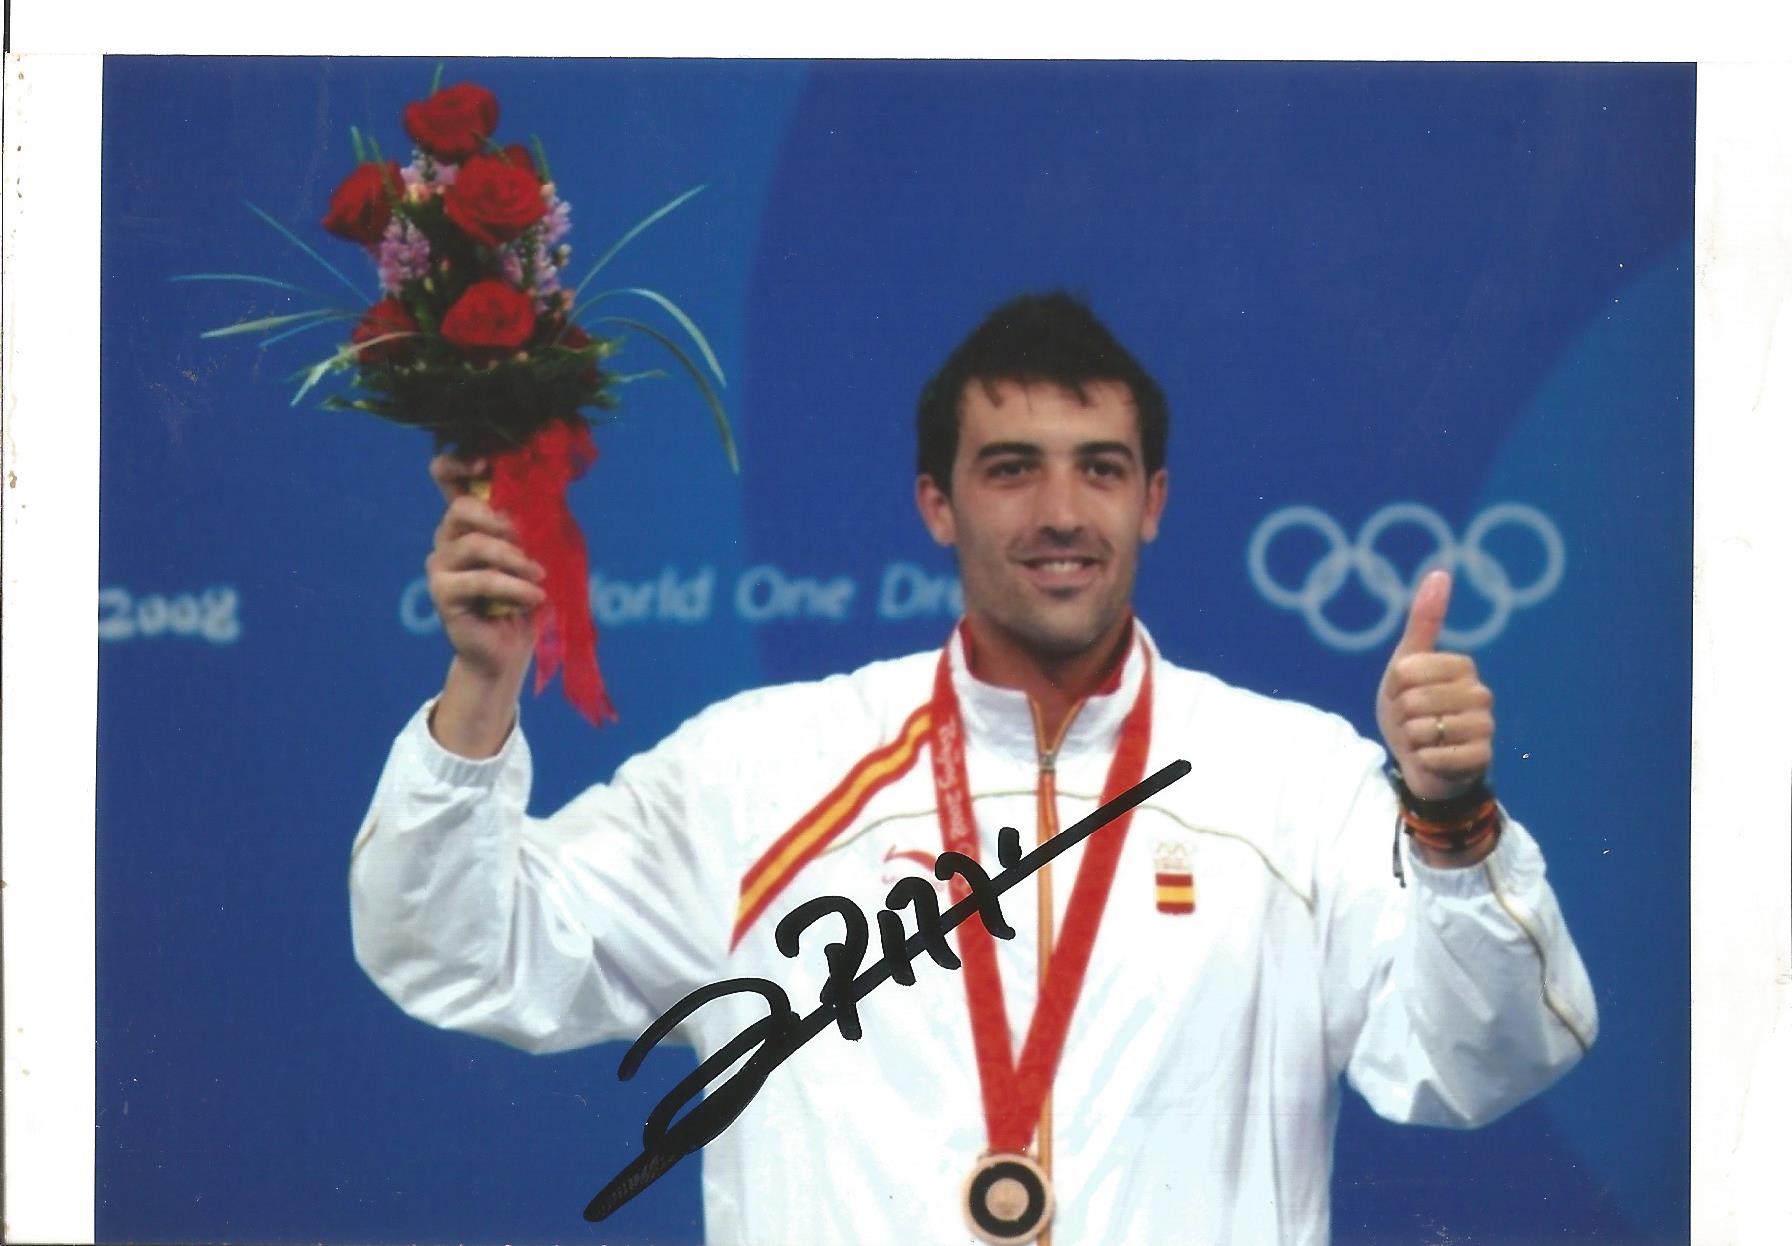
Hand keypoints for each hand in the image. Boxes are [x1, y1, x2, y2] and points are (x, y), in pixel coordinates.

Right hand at [425, 451, 545, 688]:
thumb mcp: (532, 553)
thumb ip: (530, 523)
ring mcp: (440, 565)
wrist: (508, 648)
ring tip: (539, 576)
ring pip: (475, 544)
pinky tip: (535, 597)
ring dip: (515, 559)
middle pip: (461, 508)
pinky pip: (481, 580)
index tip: (485, 464)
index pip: (445, 477)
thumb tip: (546, 490)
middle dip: (500, 519)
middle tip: (526, 540)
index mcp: (468, 521)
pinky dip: (514, 587)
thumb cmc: (523, 596)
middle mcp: (447, 537)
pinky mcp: (442, 593)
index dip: (458, 464)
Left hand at [1375, 569, 1494, 801]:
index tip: (1405, 694)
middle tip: (1413, 721)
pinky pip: (1435, 756)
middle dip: (1402, 715)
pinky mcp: (1481, 758)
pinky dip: (1423, 760)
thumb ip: (1424, 622)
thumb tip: (1440, 572)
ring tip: (1424, 740)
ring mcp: (1485, 727)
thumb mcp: (1407, 665)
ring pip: (1423, 728)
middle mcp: (1480, 694)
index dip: (1395, 686)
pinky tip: (1432, 759)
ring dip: (1411, 739)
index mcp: (1462, 667)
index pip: (1407, 669)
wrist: (1422, 763)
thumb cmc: (1412, 710)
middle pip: (1414, 699)